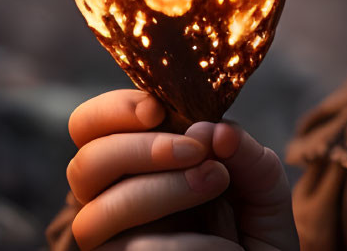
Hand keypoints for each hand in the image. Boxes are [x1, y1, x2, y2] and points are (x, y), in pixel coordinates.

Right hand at [66, 88, 297, 250]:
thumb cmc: (256, 232)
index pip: (89, 127)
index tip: (156, 109)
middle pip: (84, 166)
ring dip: (159, 191)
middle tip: (196, 151)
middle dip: (139, 149)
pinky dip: (185, 241)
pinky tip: (220, 243)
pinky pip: (137, 249)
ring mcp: (116, 243)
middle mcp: (114, 202)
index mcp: (137, 164)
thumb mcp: (262, 183)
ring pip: (98, 215)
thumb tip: (210, 130)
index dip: (113, 111)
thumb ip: (243, 151)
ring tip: (214, 181)